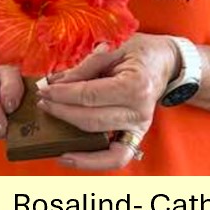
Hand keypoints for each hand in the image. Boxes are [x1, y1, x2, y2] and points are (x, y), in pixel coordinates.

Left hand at [40, 37, 173, 170]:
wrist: (166, 63)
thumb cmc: (139, 51)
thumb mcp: (112, 47)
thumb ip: (85, 67)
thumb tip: (56, 83)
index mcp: (135, 86)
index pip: (89, 95)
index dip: (62, 95)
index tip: (44, 91)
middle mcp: (139, 111)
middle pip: (91, 120)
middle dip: (61, 112)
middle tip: (43, 104)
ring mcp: (139, 127)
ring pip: (98, 140)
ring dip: (71, 137)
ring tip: (51, 131)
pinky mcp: (136, 136)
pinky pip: (116, 157)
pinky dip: (93, 162)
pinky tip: (70, 157)